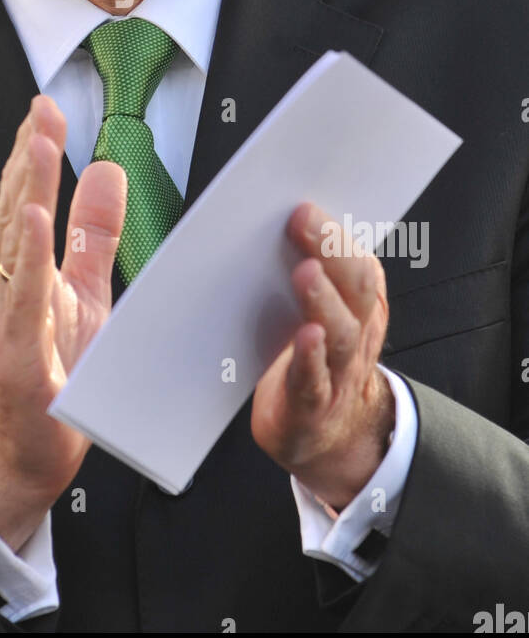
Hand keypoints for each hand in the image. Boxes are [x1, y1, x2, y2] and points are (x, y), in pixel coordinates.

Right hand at [0, 95, 126, 550]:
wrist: (26, 457)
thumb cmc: (53, 379)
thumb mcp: (84, 294)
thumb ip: (92, 235)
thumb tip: (105, 170)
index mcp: (20, 270)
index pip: (25, 199)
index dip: (33, 153)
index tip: (45, 109)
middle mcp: (4, 285)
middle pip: (15, 209)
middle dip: (28, 157)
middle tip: (41, 109)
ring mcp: (5, 316)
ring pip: (14, 244)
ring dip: (25, 191)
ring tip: (38, 144)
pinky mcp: (13, 351)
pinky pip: (22, 297)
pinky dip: (27, 257)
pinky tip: (34, 221)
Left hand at [251, 202, 395, 509]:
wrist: (324, 435)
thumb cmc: (315, 359)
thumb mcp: (323, 310)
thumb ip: (312, 270)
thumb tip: (277, 219)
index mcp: (361, 306)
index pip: (361, 262)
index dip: (339, 231)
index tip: (306, 202)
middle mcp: (357, 334)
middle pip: (357, 289)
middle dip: (332, 249)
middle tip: (302, 219)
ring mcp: (338, 372)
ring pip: (341, 333)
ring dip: (322, 299)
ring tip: (305, 271)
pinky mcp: (311, 407)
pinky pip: (315, 381)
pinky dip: (310, 358)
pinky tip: (304, 336)